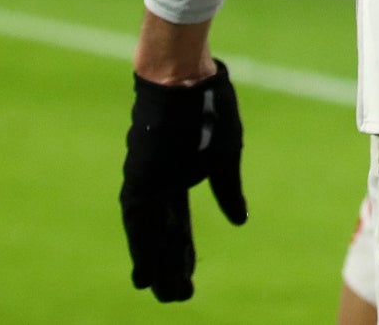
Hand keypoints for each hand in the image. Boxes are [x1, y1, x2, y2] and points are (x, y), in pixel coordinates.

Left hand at [121, 60, 246, 301]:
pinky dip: (144, 249)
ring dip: (154, 267)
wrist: (182, 80)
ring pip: (148, 237)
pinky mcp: (139, 181)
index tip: (185, 278)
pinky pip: (141, 225)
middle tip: (174, 298)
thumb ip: (226, 190)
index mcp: (180, 180)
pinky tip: (145, 271)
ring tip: (160, 294)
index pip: (179, 227)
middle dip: (167, 268)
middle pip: (162, 238)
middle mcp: (158, 188)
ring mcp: (146, 185)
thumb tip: (239, 222)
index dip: (182, 254)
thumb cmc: (207, 107)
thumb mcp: (225, 154)